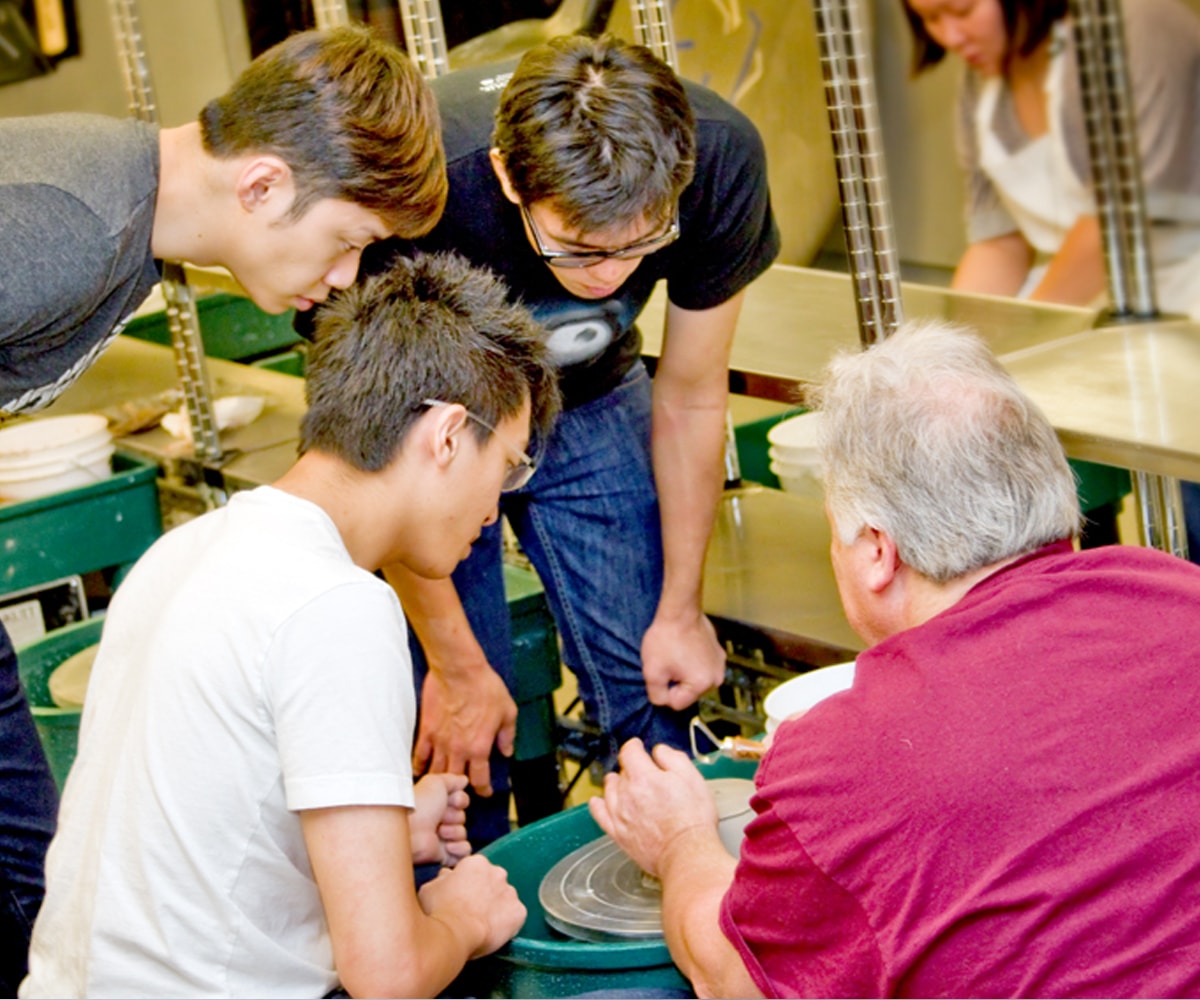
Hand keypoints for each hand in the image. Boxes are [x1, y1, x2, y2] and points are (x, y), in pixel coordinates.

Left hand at [409, 773, 471, 866]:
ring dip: (455, 832)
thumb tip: (464, 780)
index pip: (461, 801)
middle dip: (455, 816)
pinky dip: (459, 848)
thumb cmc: (420, 804)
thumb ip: (452, 780)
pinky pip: (464, 851)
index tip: (452, 801)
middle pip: (463, 817)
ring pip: (463, 833)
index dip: (460, 800)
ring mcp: (441, 838)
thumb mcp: (436, 783)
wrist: (408, 830)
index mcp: (437, 803)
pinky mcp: (443, 854)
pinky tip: (447, 846)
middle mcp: (439, 820)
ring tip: (440, 832)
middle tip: (440, 818)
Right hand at [415, 665, 517, 796]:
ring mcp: (439, 743)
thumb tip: (506, 751)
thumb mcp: (507, 711)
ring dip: (439, 783)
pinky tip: (420, 772)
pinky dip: (419, 767)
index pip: (480, 780)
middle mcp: (458, 750)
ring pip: (436, 773)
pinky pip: (419, 757)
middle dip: (460, 790)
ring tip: (442, 787)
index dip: (483, 791)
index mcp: (479, 748)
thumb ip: (507, 735)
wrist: (458, 669)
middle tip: (462, 792)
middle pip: (455, 781)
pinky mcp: (426, 732)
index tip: (485, 792)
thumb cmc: (484, 687)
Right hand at [418, 854, 526, 958]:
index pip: (476, 870)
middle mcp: (497, 872)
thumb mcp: (429, 888)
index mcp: (477, 863)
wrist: (454, 934)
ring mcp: (511, 892)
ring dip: (497, 908)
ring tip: (481, 923)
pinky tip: (493, 931)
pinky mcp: (519, 912)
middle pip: (493, 881)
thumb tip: (447, 875)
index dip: (468, 885)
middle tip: (472, 911)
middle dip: (485, 893)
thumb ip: (442, 878)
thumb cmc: (439, 911)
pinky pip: (515, 916)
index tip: (462, 897)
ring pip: (505, 899)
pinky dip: (507, 923)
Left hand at [589, 738, 719, 877]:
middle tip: (642, 770)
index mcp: (643, 776)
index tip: (638, 746)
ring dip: (615, 783)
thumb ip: (672, 758)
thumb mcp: (691, 777)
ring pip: (609, 790)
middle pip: (621, 771)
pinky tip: (599, 802)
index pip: (630, 752)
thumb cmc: (692, 820)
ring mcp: (620, 815)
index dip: (635, 746)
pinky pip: (600, 815)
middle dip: (631, 767)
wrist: (687, 853)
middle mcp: (626, 794)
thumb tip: (660, 751)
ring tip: (622, 782)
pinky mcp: (619, 834)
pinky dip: (598, 805)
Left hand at [641, 610, 725, 710]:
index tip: (662, 672)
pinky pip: (700, 665)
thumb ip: (656, 695)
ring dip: (683, 670)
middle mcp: (716, 677)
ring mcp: (719, 664)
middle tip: (668, 661)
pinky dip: (692, 660)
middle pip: (688, 692)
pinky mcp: (718, 652)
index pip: (677, 703)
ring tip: (676, 653)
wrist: (679, 610)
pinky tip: (684, 647)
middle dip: (675, 680)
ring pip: (693, 679)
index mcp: (702, 684)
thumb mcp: (652, 672)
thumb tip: (664, 701)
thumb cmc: (666, 638)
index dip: (664, 689)